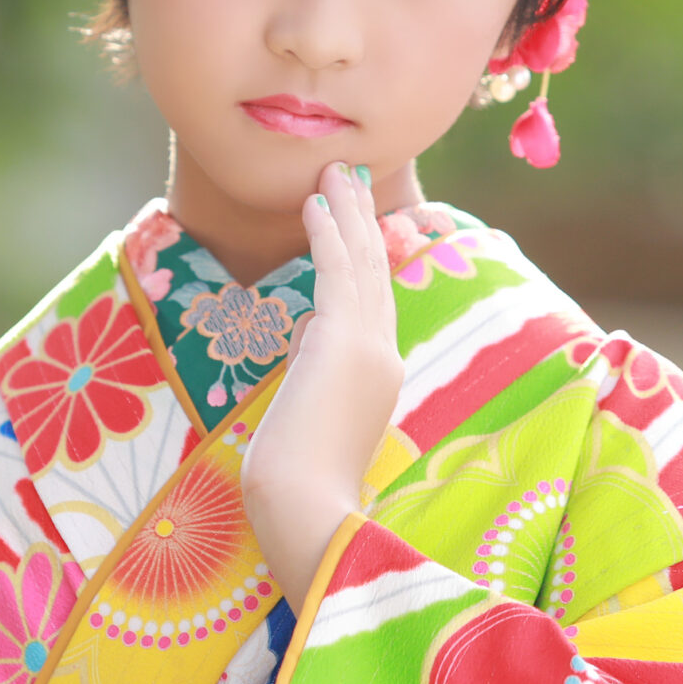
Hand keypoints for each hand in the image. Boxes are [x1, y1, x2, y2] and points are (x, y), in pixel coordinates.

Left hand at [240, 160, 404, 608]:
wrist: (305, 510)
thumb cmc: (299, 481)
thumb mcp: (310, 412)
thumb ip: (315, 368)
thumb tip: (307, 331)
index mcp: (379, 378)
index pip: (373, 304)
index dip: (367, 257)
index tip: (357, 221)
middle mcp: (384, 356)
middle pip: (376, 274)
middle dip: (362, 222)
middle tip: (351, 177)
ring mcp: (370, 348)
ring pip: (362, 264)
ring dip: (347, 213)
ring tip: (334, 173)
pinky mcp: (345, 342)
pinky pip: (340, 272)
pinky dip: (330, 233)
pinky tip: (318, 202)